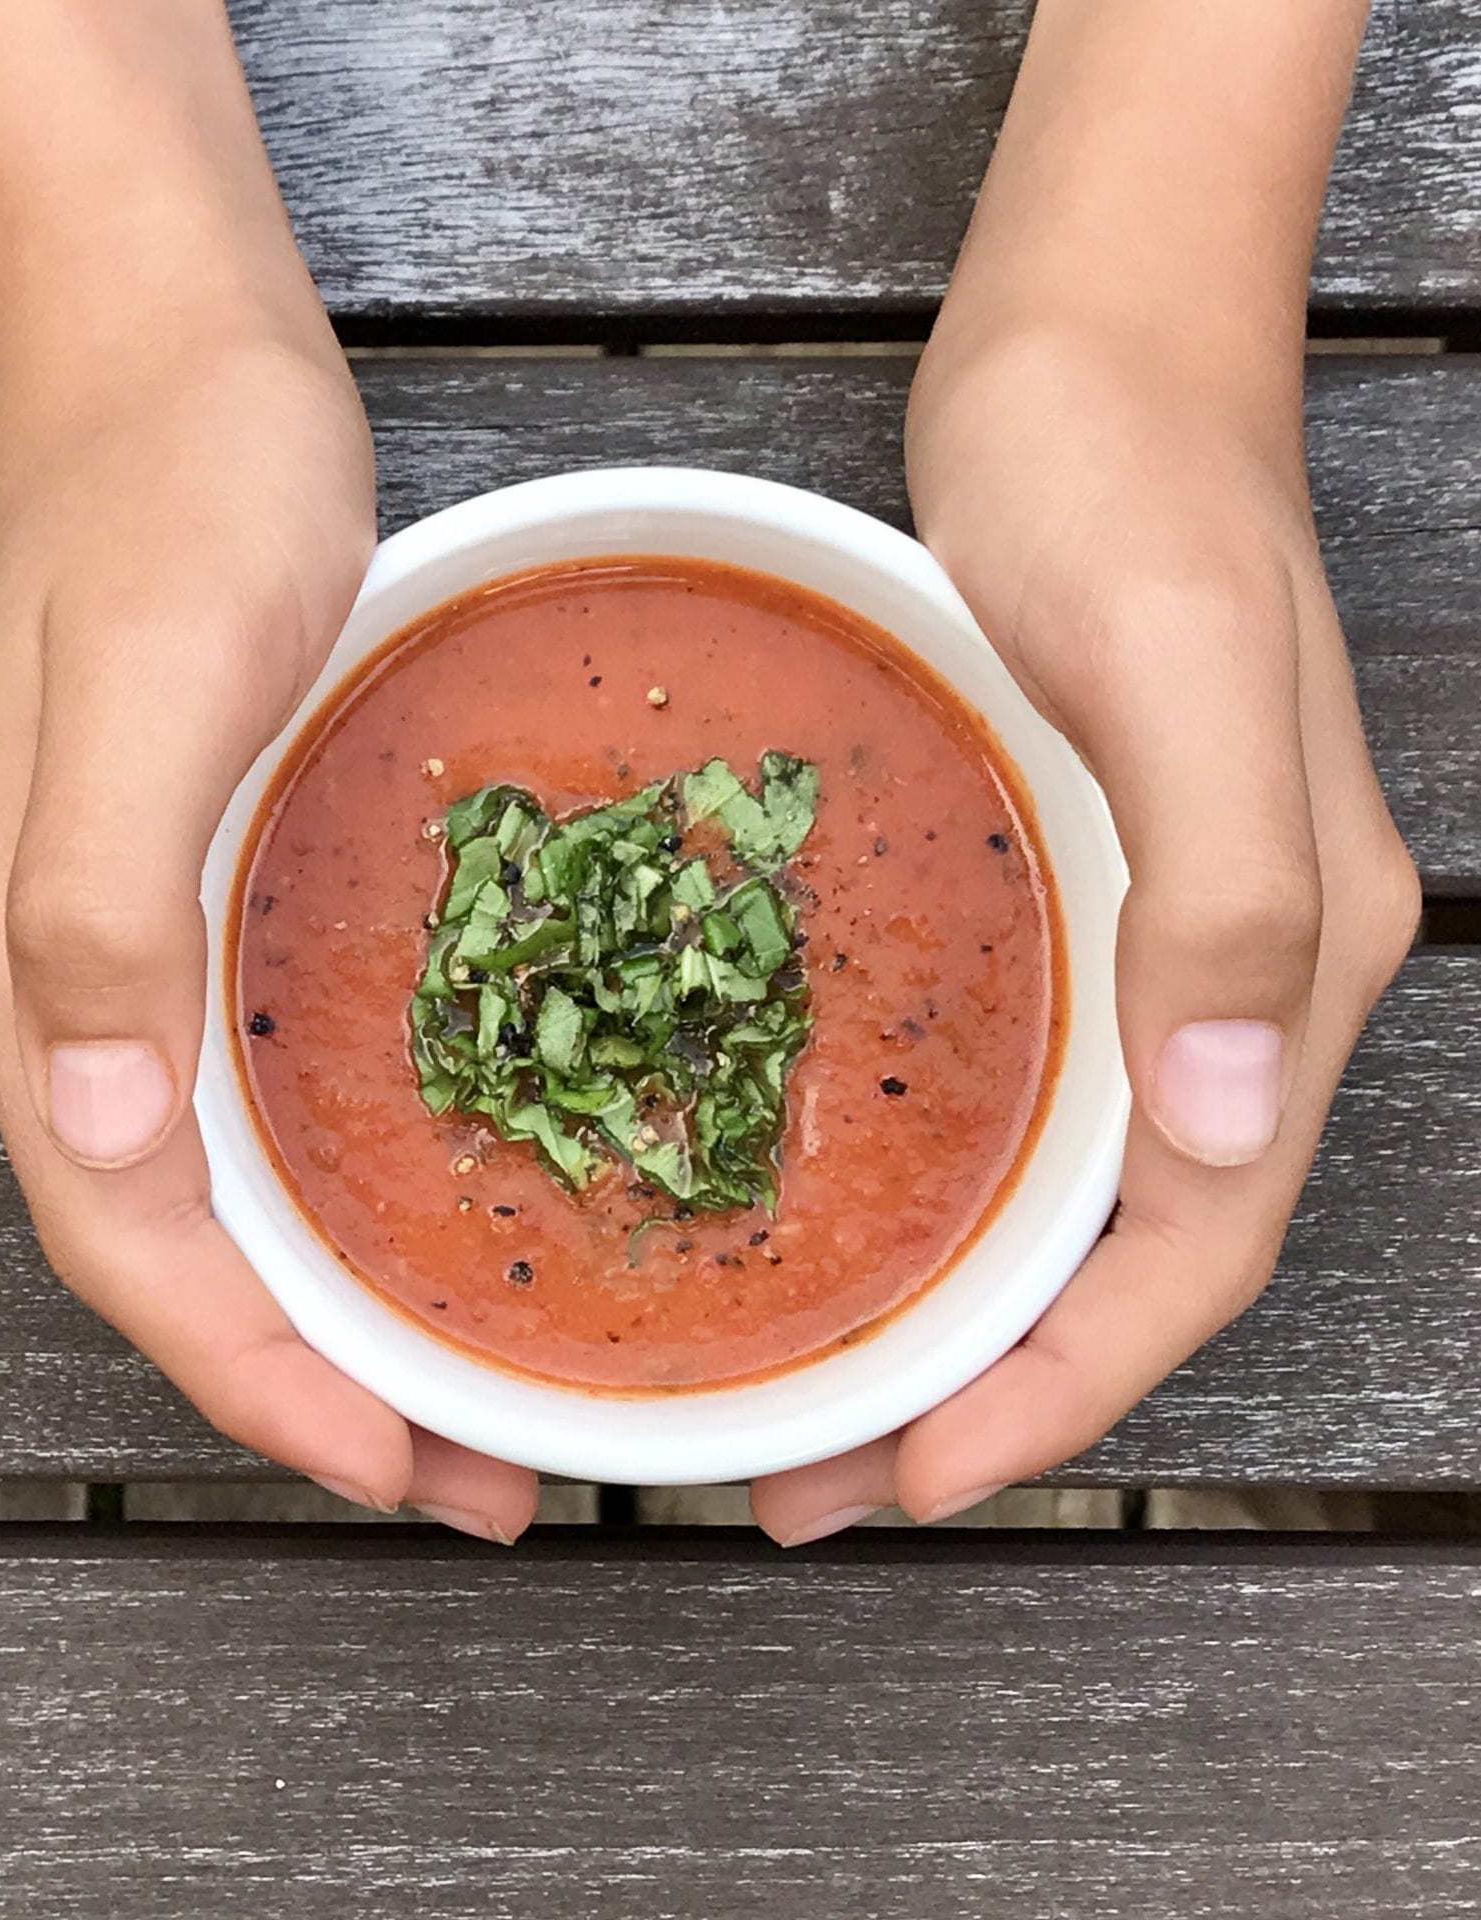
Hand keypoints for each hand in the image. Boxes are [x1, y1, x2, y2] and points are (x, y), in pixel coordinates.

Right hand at [0, 310, 543, 1542]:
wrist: (150, 317)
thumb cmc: (173, 474)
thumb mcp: (163, 683)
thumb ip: (107, 912)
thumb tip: (86, 1134)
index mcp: (12, 952)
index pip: (121, 1231)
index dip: (250, 1374)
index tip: (393, 1468)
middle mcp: (27, 966)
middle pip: (148, 1235)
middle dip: (289, 1376)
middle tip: (460, 1466)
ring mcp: (81, 920)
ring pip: (183, 1175)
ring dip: (301, 1297)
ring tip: (442, 1379)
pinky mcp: (149, 869)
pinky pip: (214, 1082)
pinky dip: (301, 1177)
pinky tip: (390, 1191)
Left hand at [750, 318, 1419, 1543]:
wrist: (1090, 342)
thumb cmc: (1130, 480)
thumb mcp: (1181, 673)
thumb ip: (1224, 898)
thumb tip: (1219, 1131)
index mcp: (1282, 965)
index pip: (1188, 1249)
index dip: (1058, 1389)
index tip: (910, 1473)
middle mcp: (1226, 979)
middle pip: (1119, 1254)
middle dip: (984, 1390)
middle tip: (810, 1475)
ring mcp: (1145, 935)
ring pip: (1062, 1188)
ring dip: (947, 1307)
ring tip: (805, 1388)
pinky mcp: (1064, 885)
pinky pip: (1011, 1085)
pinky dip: (930, 1178)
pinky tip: (817, 1198)